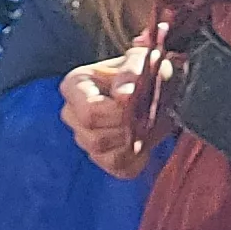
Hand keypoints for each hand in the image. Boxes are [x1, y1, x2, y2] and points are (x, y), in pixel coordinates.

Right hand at [63, 50, 149, 177]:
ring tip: (145, 126)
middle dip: (125, 130)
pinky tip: (144, 142)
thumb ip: (132, 74)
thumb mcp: (143, 62)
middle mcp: (72, 113)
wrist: (158, 91)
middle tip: (146, 117)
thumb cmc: (146, 72)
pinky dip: (137, 158)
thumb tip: (123, 95)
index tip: (137, 106)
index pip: (89, 112)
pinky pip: (117, 167)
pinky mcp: (101, 158)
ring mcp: (83, 138)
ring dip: (130, 143)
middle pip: (93, 137)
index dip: (117, 115)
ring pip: (102, 153)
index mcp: (75, 85)